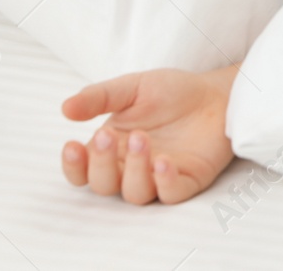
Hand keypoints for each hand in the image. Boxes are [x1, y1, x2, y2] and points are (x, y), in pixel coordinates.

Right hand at [60, 64, 238, 203]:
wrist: (216, 92)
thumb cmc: (172, 92)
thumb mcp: (132, 88)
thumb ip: (99, 97)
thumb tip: (65, 108)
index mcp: (112, 149)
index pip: (82, 171)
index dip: (73, 165)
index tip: (72, 145)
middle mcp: (131, 168)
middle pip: (103, 185)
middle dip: (102, 163)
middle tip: (109, 134)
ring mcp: (158, 177)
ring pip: (134, 193)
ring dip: (133, 169)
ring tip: (141, 138)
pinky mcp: (188, 180)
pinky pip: (171, 194)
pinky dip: (164, 182)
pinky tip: (163, 161)